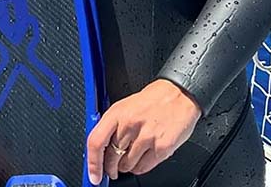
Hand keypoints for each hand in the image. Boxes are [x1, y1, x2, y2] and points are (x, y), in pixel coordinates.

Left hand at [87, 79, 201, 183]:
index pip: (96, 141)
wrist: (178, 95)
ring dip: (125, 167)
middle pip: (111, 157)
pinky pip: (143, 168)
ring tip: (130, 158)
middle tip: (112, 168)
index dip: (92, 162)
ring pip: (127, 166)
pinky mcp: (161, 148)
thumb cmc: (152, 100)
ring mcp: (146, 137)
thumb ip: (112, 126)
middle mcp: (129, 124)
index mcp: (117, 112)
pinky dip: (139, 168)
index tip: (93, 175)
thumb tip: (101, 148)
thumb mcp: (125, 106)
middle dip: (110, 167)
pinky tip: (141, 159)